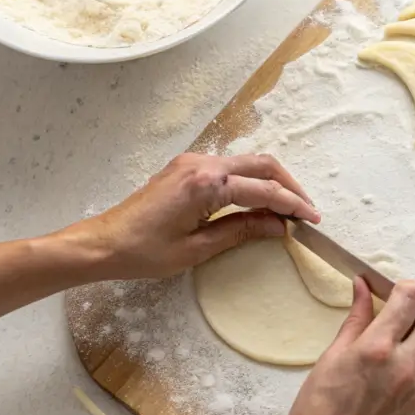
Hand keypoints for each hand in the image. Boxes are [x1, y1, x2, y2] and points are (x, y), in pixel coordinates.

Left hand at [61, 153, 319, 280]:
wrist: (102, 243)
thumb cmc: (144, 253)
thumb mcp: (197, 249)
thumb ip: (241, 231)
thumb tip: (279, 226)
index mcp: (206, 184)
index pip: (264, 190)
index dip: (293, 205)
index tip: (312, 220)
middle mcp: (202, 164)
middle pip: (263, 165)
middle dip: (289, 186)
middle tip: (306, 212)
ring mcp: (193, 162)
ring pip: (248, 162)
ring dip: (271, 182)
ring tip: (287, 209)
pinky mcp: (186, 167)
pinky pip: (230, 167)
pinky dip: (251, 181)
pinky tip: (258, 202)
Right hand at [271, 278, 414, 414]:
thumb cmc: (317, 412)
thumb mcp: (331, 356)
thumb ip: (356, 318)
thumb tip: (363, 287)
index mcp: (377, 350)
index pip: (411, 299)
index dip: (406, 287)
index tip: (395, 290)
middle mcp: (406, 368)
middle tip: (410, 306)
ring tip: (408, 336)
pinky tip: (402, 365)